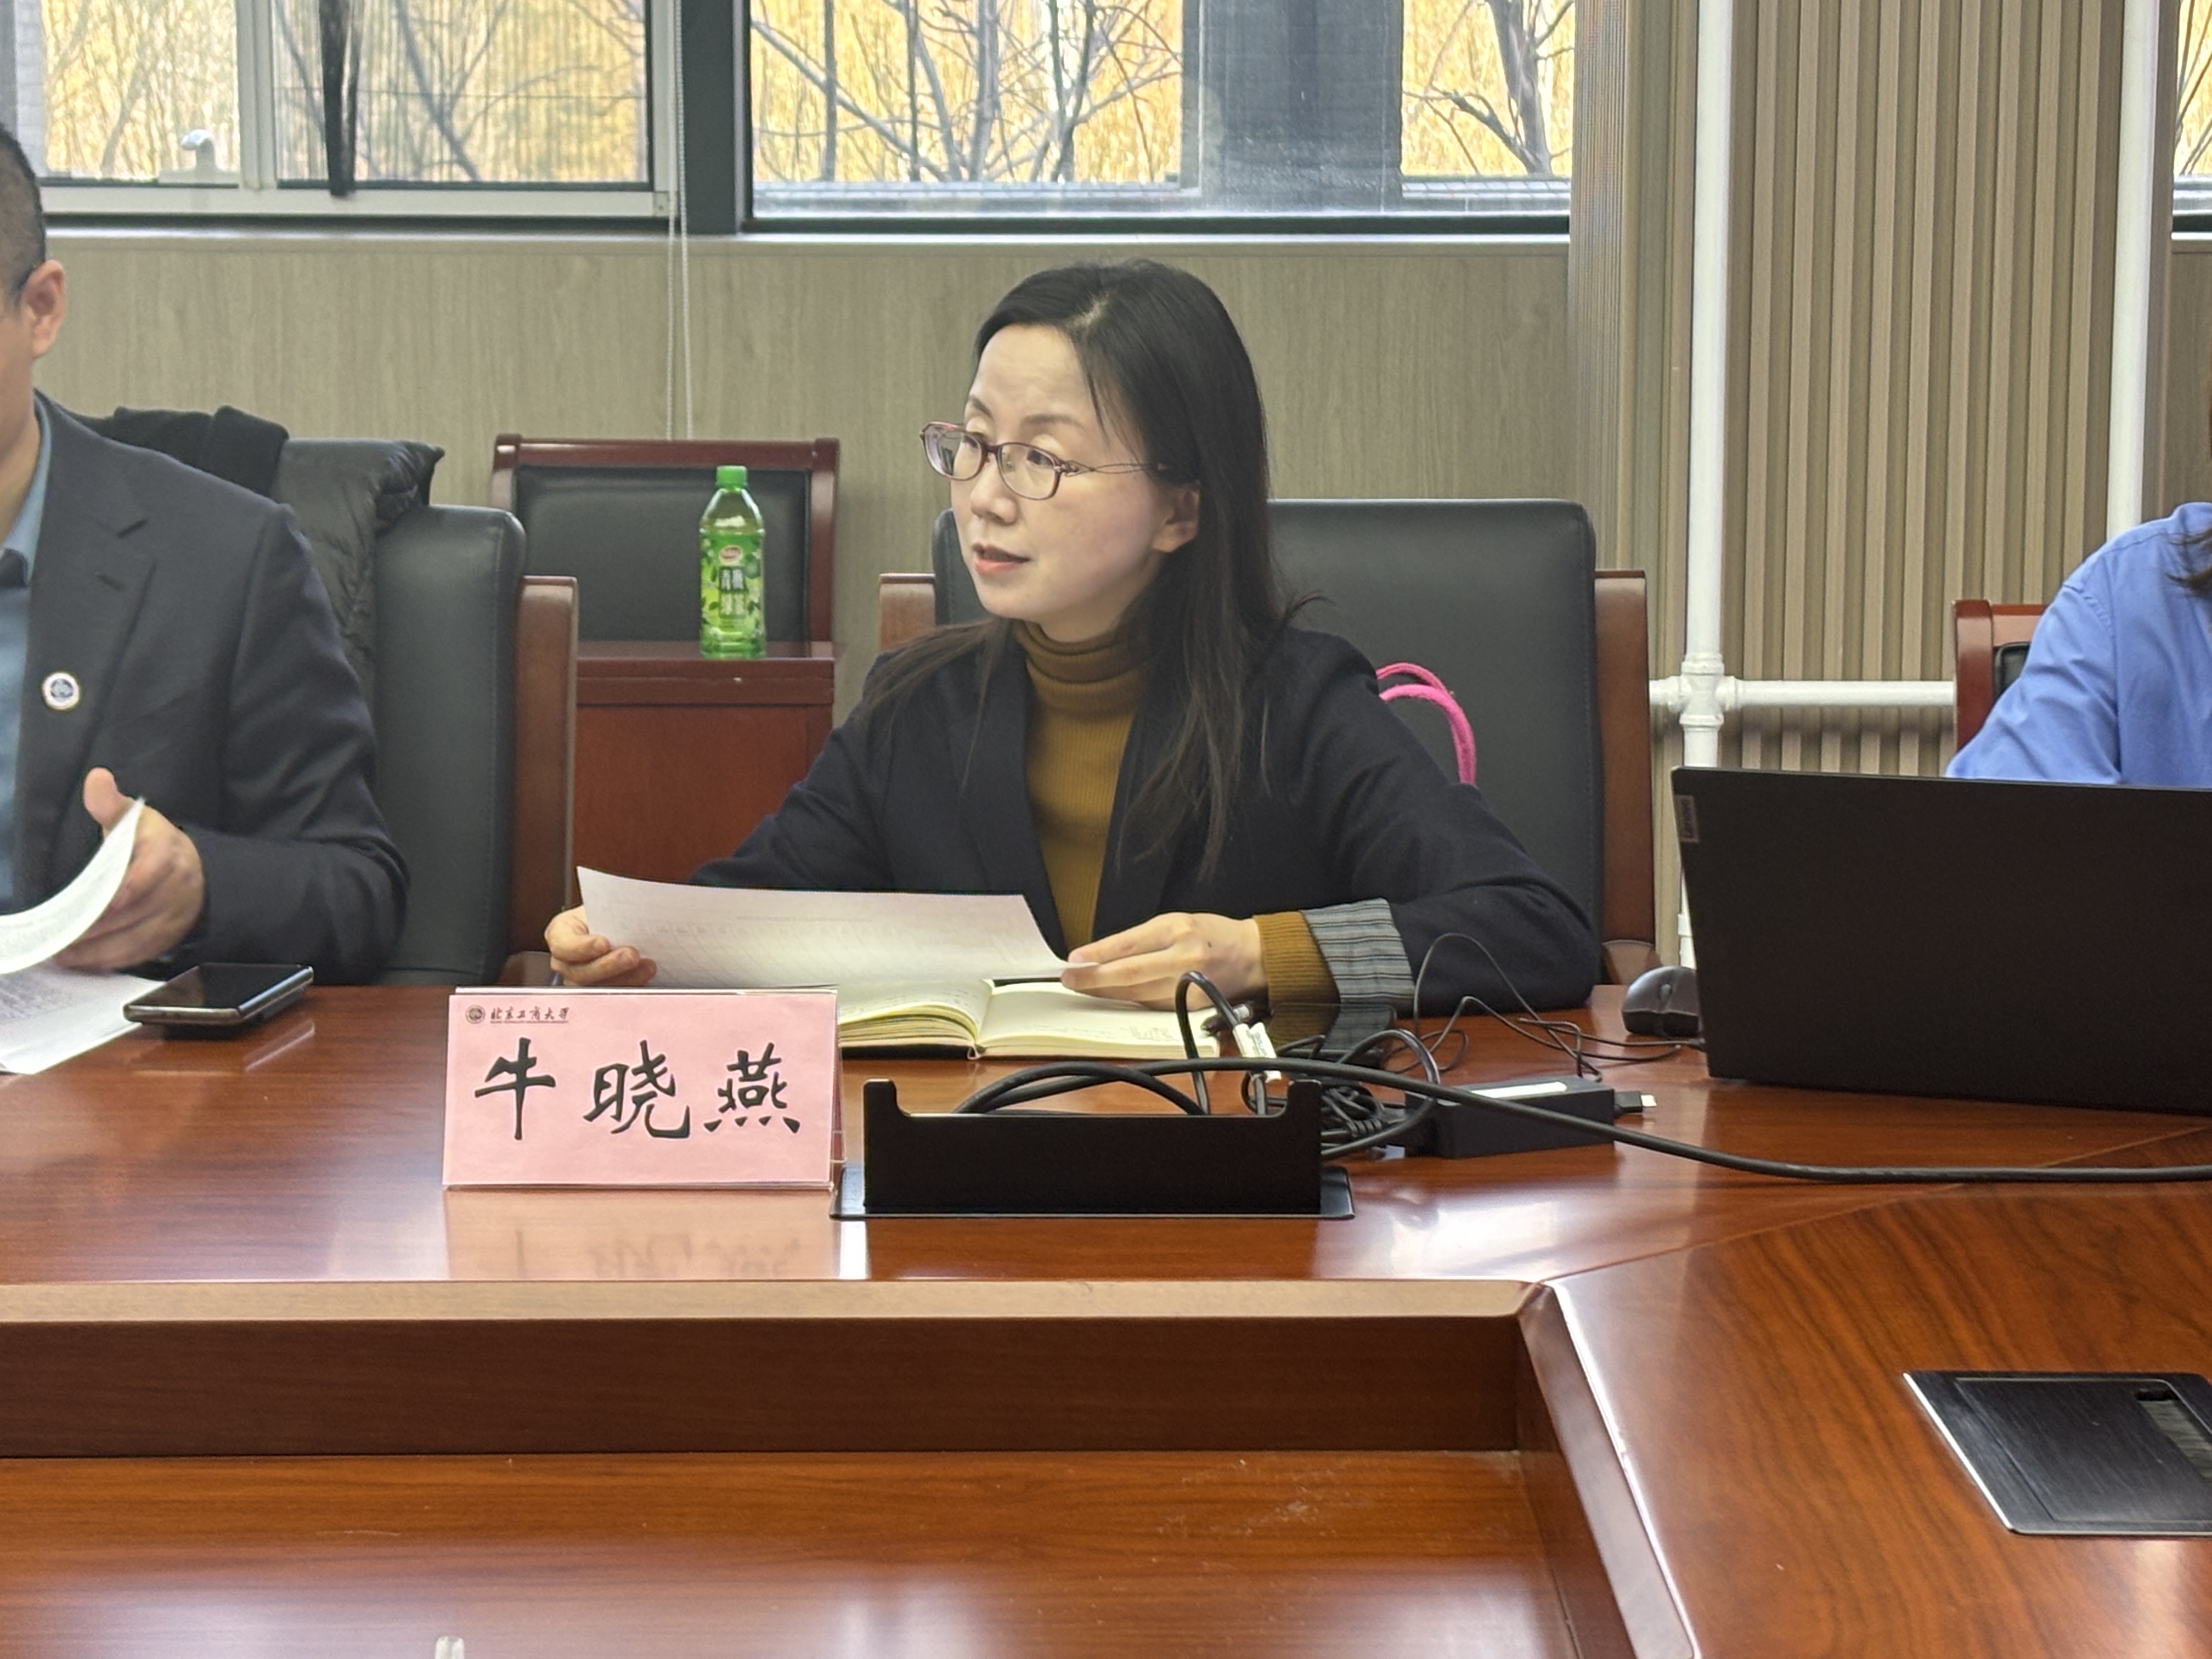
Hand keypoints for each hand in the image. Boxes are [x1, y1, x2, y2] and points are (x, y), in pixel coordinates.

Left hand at [55, 768, 205, 970]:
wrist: (196, 870)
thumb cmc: (153, 842)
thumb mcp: (136, 818)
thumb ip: (111, 804)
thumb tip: (97, 778)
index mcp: (167, 852)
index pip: (152, 871)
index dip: (131, 887)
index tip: (107, 902)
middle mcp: (177, 886)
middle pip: (138, 910)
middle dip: (100, 926)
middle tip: (61, 935)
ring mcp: (176, 914)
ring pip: (140, 937)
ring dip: (101, 949)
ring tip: (64, 953)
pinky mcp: (170, 936)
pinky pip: (143, 952)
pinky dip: (114, 960)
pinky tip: (85, 962)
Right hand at [546, 905, 656, 987]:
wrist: (621, 928)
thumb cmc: (609, 916)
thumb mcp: (607, 908)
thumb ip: (612, 913)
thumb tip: (633, 916)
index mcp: (561, 933)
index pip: (563, 945)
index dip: (582, 947)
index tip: (603, 943)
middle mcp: (565, 961)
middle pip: (579, 972)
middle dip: (608, 965)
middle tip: (631, 956)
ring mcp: (580, 980)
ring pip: (596, 989)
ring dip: (624, 979)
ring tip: (646, 967)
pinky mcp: (599, 993)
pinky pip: (612, 997)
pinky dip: (631, 987)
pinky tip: (646, 977)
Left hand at [1061, 911, 1264, 1008]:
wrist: (1252, 956)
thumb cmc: (1211, 935)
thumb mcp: (1177, 922)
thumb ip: (1143, 939)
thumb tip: (1104, 954)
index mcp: (1178, 930)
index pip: (1130, 945)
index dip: (1099, 954)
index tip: (1075, 960)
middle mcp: (1183, 958)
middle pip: (1130, 974)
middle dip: (1095, 979)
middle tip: (1070, 979)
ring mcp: (1188, 985)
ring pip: (1138, 994)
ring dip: (1106, 993)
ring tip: (1084, 988)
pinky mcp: (1191, 1005)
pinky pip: (1152, 1005)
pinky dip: (1129, 1002)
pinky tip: (1112, 998)